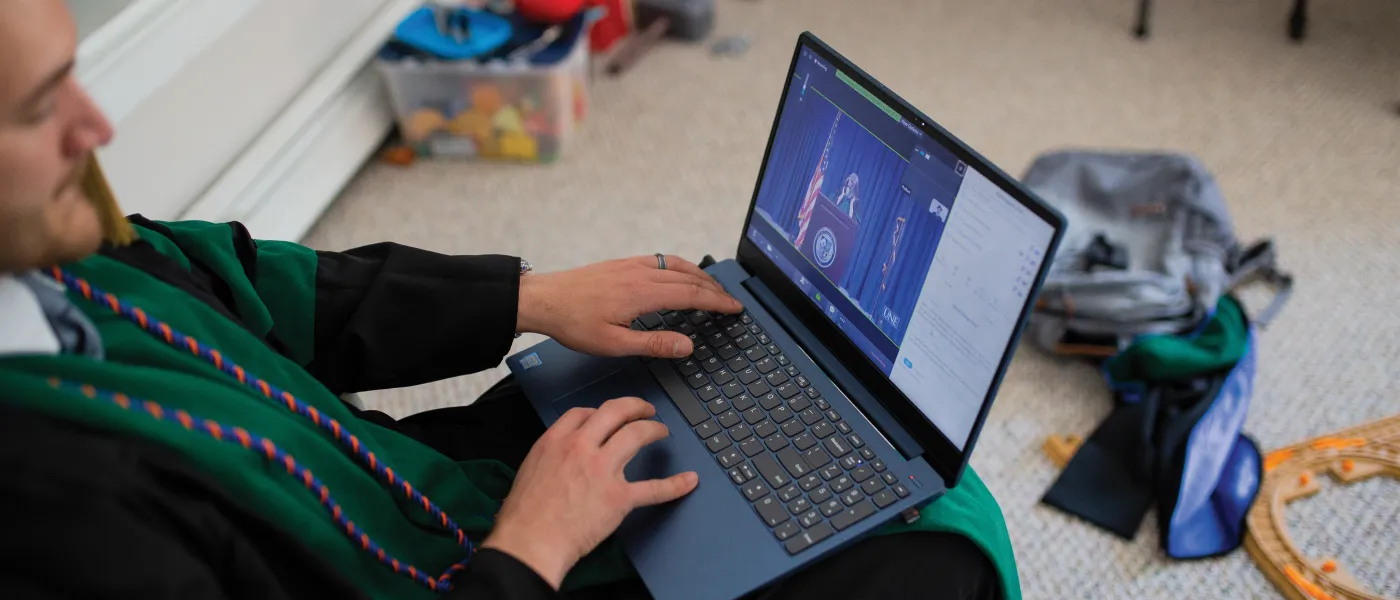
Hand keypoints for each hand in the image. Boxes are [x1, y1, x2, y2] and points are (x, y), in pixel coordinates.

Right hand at [482, 398, 697, 588]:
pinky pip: (654, 488)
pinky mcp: (619, 497)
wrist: (530, 541)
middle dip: (635, 407)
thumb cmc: (525, 514)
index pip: (584, 412)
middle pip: (615, 412)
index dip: (600, 411)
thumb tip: (563, 453)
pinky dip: (675, 485)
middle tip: (646, 410)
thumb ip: (551, 454)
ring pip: (636, 435)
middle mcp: (581, 448)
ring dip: (653, 429)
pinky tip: (688, 480)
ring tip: (661, 431)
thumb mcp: (530, 468)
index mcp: (557, 441)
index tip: (607, 417)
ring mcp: (603, 470)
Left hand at [516, 255, 742, 357]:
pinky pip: (660, 260)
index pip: (692, 295)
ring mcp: (631, 265)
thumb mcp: (614, 344)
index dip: (717, 302)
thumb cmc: (573, 323)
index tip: (735, 308)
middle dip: (714, 288)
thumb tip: (687, 345)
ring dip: (699, 275)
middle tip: (731, 300)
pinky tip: (679, 274)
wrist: (543, 300)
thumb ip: (653, 344)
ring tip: (712, 287)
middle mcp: (640, 274)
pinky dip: (679, 266)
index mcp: (642, 293)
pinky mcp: (621, 263)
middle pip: (689, 277)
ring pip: (676, 265)